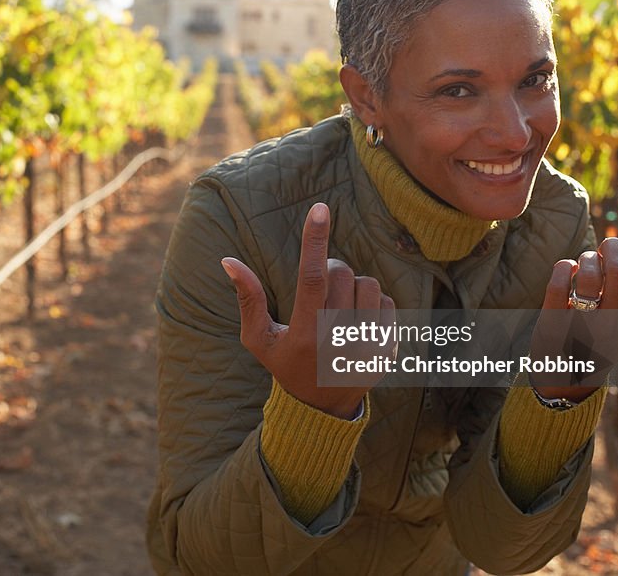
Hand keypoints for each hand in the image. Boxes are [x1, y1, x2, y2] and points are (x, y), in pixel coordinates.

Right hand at [221, 202, 394, 418]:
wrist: (322, 409)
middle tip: (319, 290)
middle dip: (330, 269)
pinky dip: (372, 303)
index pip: (312, 278)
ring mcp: (367, 347)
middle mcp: (338, 341)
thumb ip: (248, 298)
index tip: (320, 209)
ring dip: (352, 286)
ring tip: (338, 308)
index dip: (315, 240)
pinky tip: (357, 321)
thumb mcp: (259, 338)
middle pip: (341, 274)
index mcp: (304, 335)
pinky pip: (388, 302)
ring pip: (368, 284)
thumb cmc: (285, 364)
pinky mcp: (388, 350)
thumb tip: (228, 260)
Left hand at [531, 203, 617, 399]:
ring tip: (583, 267)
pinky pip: (558, 281)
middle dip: (609, 247)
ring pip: (587, 271)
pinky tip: (566, 272)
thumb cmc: (608, 335)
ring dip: (584, 259)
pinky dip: (562, 268)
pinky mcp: (554, 325)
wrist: (569, 375)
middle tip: (603, 249)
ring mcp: (586, 327)